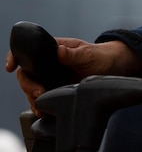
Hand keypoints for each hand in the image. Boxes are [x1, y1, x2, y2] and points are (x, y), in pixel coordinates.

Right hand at [5, 38, 141, 115]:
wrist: (113, 67)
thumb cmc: (100, 55)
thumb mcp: (89, 53)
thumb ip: (74, 54)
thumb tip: (59, 50)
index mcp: (53, 48)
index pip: (29, 51)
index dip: (15, 57)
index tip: (11, 66)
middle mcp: (49, 63)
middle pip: (26, 73)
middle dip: (28, 85)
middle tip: (38, 92)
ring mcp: (51, 76)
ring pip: (31, 87)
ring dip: (32, 97)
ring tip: (40, 105)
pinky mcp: (56, 88)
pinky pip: (41, 97)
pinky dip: (39, 105)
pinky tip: (42, 110)